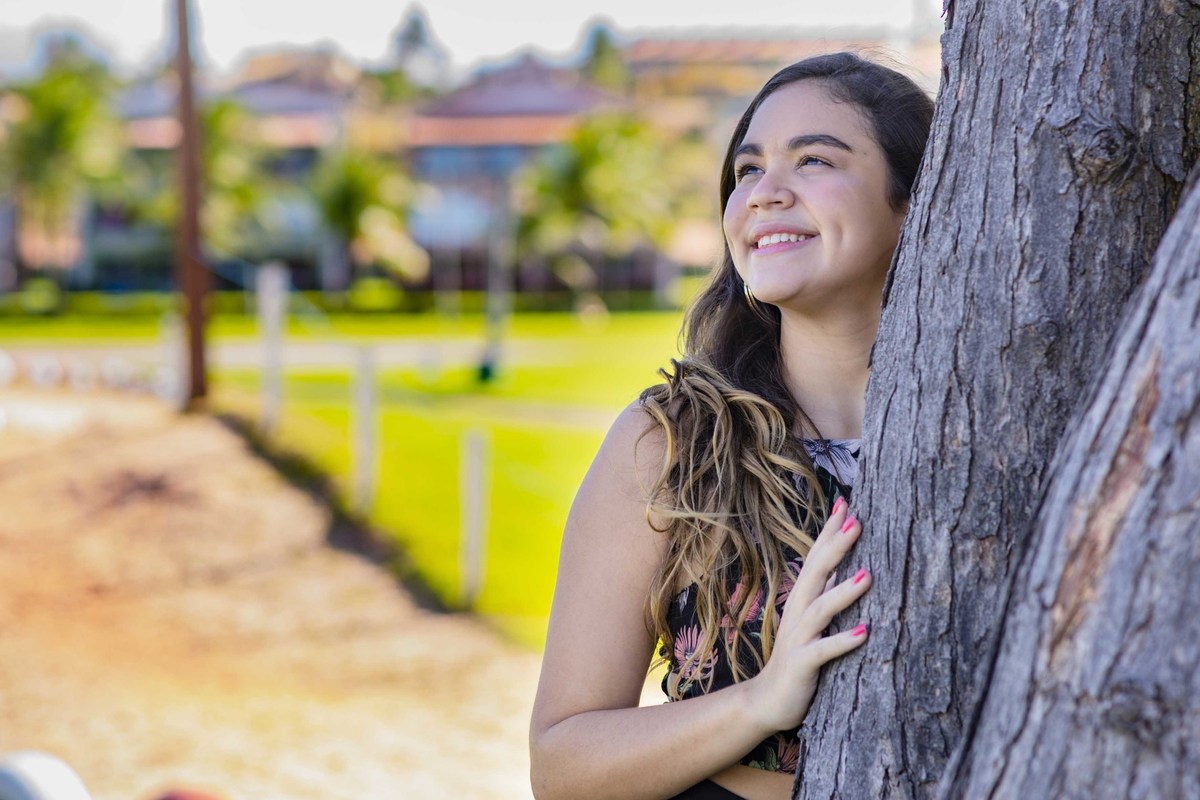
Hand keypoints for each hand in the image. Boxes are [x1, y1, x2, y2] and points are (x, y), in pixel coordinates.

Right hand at [747, 496, 870, 732]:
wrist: (767, 700)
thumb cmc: (797, 659)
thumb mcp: (812, 622)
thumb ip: (824, 595)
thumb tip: (846, 569)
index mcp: (802, 599)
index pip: (815, 557)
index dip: (829, 531)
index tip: (846, 503)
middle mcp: (797, 612)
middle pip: (814, 573)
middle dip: (835, 547)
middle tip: (857, 522)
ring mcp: (798, 637)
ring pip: (820, 609)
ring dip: (843, 592)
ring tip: (868, 576)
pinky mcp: (802, 664)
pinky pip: (822, 651)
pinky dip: (841, 641)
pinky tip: (864, 634)